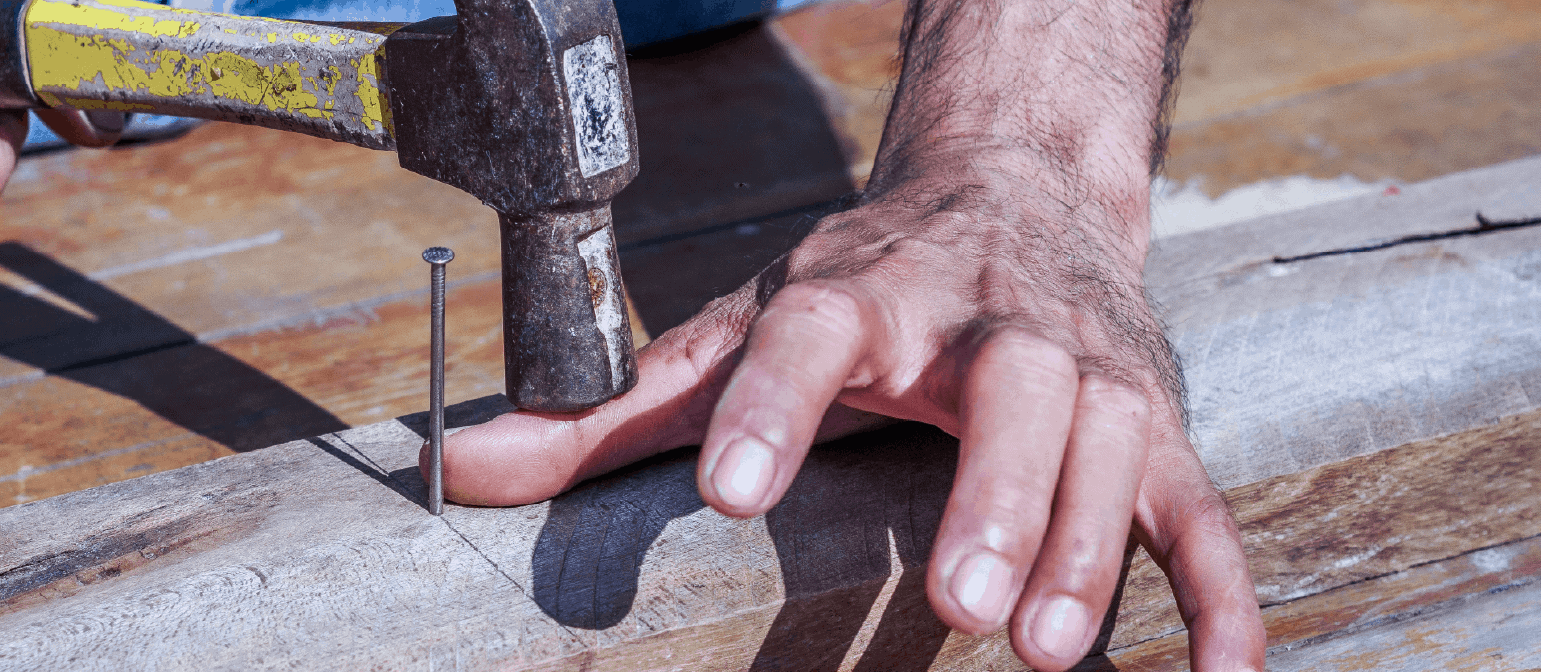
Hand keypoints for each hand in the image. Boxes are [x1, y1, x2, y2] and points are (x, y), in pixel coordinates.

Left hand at [440, 162, 1263, 668]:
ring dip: (1092, 540)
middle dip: (996, 487)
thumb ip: (616, 409)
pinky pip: (1198, 498)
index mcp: (861, 293)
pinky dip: (1220, 582)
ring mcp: (1084, 365)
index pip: (811, 333)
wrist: (1018, 193)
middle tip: (959, 599)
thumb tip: (463, 467)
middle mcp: (984, 319)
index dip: (774, 405)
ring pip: (1111, 438)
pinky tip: (1222, 668)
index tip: (735, 493)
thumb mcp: (737, 328)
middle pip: (1010, 383)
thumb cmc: (861, 287)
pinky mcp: (1155, 413)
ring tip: (1047, 645)